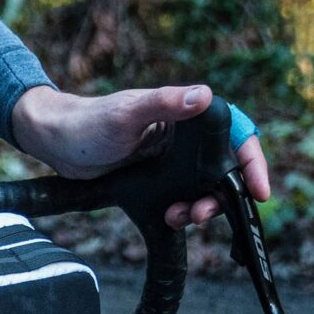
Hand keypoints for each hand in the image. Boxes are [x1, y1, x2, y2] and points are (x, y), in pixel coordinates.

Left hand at [10, 84, 271, 227]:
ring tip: (181, 217)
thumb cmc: (88, 121)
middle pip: (225, 166)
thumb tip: (204, 95)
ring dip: (201, 206)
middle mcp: (185, 137)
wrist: (54, 143)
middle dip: (223, 193)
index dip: (252, 160)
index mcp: (184, 112)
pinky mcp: (158, 180)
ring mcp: (173, 160)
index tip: (259, 189)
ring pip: (205, 187)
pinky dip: (182, 213)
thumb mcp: (127, 113)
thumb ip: (165, 104)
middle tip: (203, 213)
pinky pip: (183, 198)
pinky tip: (168, 218)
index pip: (235, 131)